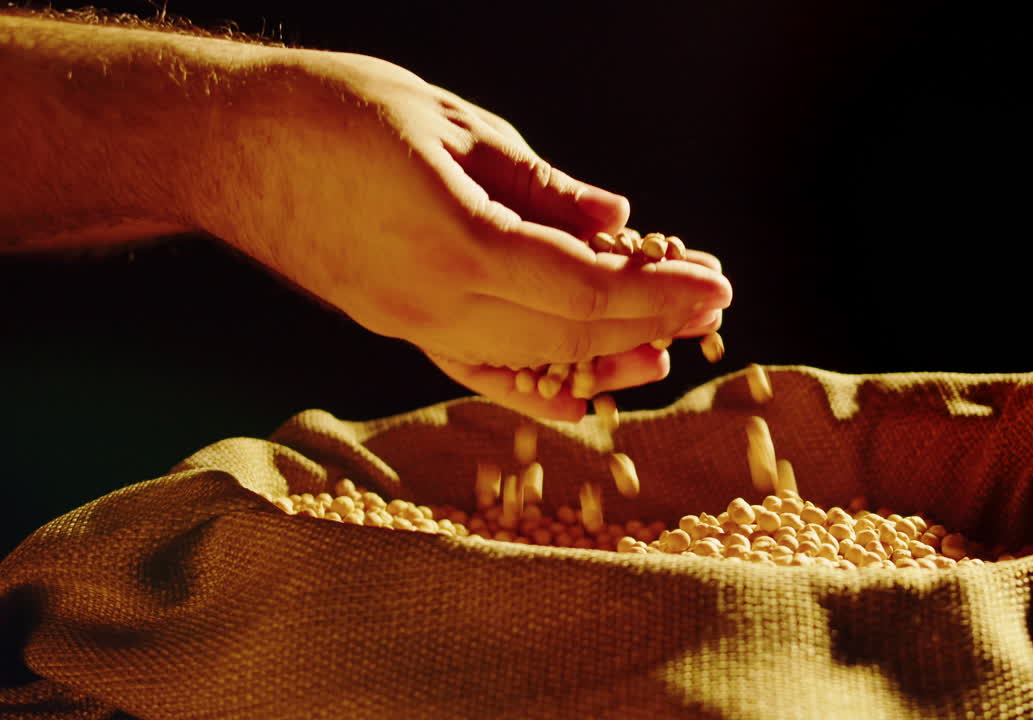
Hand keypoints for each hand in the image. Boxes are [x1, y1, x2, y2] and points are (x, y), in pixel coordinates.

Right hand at [208, 51, 731, 419]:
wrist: (224, 146)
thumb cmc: (332, 111)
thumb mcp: (450, 125)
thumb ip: (538, 183)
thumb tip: (615, 217)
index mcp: (453, 242)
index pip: (582, 286)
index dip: (657, 290)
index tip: (717, 283)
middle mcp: (432, 304)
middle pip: (567, 333)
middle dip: (650, 320)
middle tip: (711, 304)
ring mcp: (409, 326)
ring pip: (529, 362)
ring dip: (605, 359)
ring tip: (667, 350)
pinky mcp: (394, 328)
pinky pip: (478, 372)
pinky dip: (536, 388)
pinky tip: (580, 394)